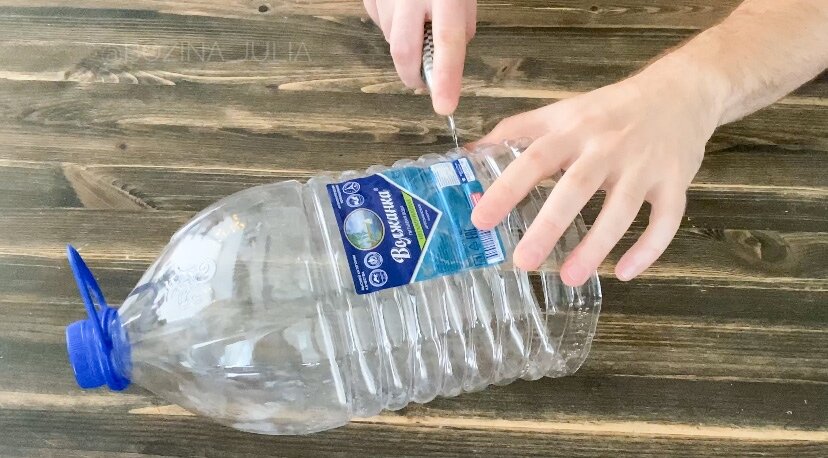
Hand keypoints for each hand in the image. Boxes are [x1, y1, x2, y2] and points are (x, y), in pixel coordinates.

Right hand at [363, 0, 475, 114]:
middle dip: (412, 76)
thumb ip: (458, 24)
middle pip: (404, 50)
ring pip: (390, 37)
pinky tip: (402, 8)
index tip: (444, 107)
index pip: (447, 41)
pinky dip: (392, 25)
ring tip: (417, 22)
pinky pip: (378, 22)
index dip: (445, 78)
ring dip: (405, 44)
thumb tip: (443, 57)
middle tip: (423, 83)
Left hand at [470, 67, 721, 285]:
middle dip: (549, 226)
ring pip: (621, 211)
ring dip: (596, 247)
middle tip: (523, 261)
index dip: (506, 189)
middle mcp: (607, 147)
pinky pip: (665, 221)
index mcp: (573, 130)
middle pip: (576, 188)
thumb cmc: (610, 109)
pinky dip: (648, 250)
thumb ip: (517, 132)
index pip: (534, 159)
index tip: (480, 219)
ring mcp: (644, 165)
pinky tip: (623, 273)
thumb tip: (469, 154)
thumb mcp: (562, 111)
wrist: (681, 90)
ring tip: (570, 278)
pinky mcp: (675, 181)